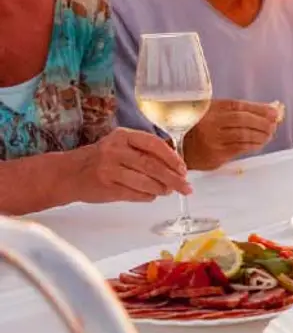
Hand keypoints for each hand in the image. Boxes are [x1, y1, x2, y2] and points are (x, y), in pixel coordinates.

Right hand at [69, 128, 190, 202]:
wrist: (67, 173)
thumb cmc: (100, 159)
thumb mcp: (120, 145)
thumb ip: (144, 151)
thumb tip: (175, 166)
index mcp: (122, 136)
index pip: (154, 144)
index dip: (171, 157)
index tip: (183, 169)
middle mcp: (115, 150)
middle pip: (152, 165)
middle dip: (173, 178)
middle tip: (185, 187)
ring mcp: (109, 169)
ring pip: (146, 181)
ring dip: (161, 189)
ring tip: (168, 191)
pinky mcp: (106, 187)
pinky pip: (135, 194)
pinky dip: (147, 196)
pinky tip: (151, 195)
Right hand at [182, 99, 280, 170]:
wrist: (180, 150)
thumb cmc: (200, 130)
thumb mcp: (213, 114)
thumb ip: (236, 112)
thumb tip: (267, 109)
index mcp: (210, 108)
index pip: (238, 105)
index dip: (259, 108)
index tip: (274, 111)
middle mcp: (210, 122)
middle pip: (242, 119)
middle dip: (262, 122)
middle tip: (274, 125)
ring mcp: (213, 138)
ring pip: (243, 135)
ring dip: (260, 135)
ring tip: (269, 134)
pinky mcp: (216, 154)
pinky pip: (240, 148)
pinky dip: (253, 145)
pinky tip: (259, 144)